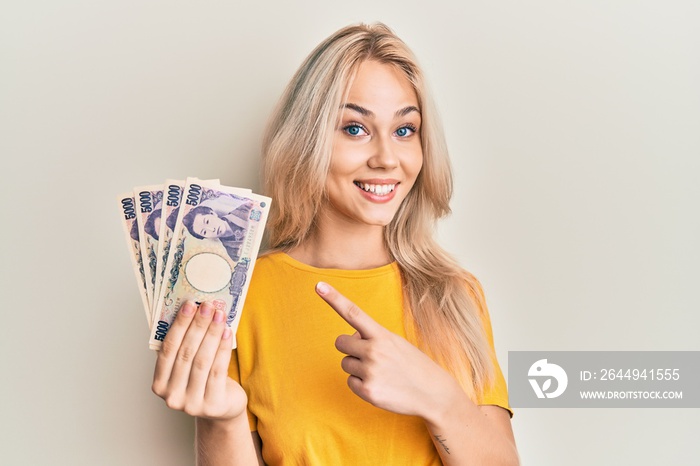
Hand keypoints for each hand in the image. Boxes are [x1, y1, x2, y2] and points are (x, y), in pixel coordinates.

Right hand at [152, 301, 246, 421]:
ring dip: (212, 334)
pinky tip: (227, 332)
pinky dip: (222, 348)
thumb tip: (193, 311)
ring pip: (202, 360)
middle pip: (185, 354)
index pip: (167, 350)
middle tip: (208, 306)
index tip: (189, 305)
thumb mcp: (187, 368)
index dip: (178, 326)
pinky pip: (218, 370)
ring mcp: (192, 404)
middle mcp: (172, 396)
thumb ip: (184, 347)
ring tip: (220, 315)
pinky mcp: (212, 405)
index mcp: (159, 384)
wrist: (222, 410)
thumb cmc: (202, 381)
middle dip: (197, 326)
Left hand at [315, 281, 461, 419]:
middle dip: (349, 348)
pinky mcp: (367, 391)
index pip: (353, 312)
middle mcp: (374, 351)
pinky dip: (361, 384)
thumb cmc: (413, 365)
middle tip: (369, 356)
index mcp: (382, 335)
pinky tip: (380, 385)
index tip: (318, 285)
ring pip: (345, 363)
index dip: (334, 298)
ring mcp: (370, 371)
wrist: (434, 394)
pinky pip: (350, 382)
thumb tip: (351, 338)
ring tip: (381, 373)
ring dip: (357, 367)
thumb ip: (372, 337)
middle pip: (340, 342)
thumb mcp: (396, 343)